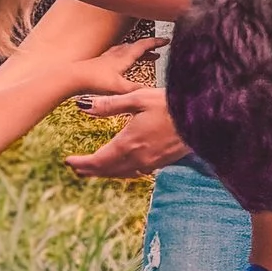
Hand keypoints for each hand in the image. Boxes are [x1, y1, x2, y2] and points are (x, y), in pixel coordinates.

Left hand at [66, 85, 186, 178]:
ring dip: (105, 173)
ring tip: (93, 170)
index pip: (97, 160)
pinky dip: (122, 172)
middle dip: (89, 170)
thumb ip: (110, 105)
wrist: (203, 117)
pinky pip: (135, 172)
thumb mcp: (138, 98)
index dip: (81, 163)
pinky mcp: (161, 161)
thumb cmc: (170, 103)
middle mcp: (137, 158)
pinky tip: (122, 167)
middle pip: (107, 170)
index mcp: (128, 143)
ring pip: (121, 173)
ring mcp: (151, 162)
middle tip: (75, 168)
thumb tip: (84, 107)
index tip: (68, 161)